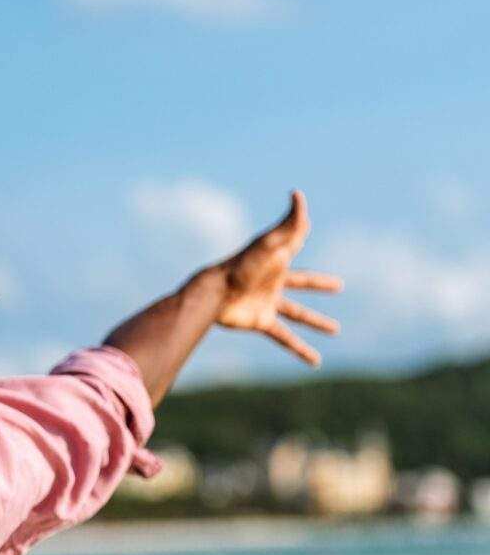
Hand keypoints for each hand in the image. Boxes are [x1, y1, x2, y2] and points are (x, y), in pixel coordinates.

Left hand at [213, 190, 342, 365]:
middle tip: (339, 286)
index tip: (307, 225)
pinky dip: (299, 349)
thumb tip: (298, 193)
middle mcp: (273, 283)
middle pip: (302, 283)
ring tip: (336, 331)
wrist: (216, 293)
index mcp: (277, 262)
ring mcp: (267, 303)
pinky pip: (284, 337)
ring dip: (316, 323)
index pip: (298, 249)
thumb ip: (289, 222)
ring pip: (297, 314)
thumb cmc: (242, 266)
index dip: (305, 238)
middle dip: (319, 283)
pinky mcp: (260, 321)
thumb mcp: (270, 242)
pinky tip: (314, 361)